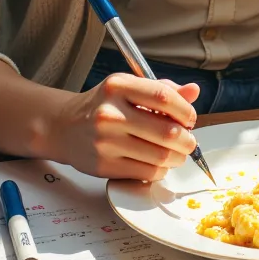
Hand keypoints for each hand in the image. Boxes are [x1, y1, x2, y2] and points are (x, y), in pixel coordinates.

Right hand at [53, 73, 200, 180]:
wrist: (64, 127)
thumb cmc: (101, 105)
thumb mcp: (128, 88)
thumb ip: (162, 89)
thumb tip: (194, 91)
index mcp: (118, 87)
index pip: (164, 97)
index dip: (185, 110)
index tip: (190, 118)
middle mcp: (110, 113)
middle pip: (167, 131)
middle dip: (187, 140)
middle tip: (189, 141)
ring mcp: (106, 141)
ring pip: (160, 156)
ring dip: (177, 157)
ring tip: (176, 153)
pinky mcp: (104, 165)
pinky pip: (146, 173)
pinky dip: (160, 170)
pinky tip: (158, 163)